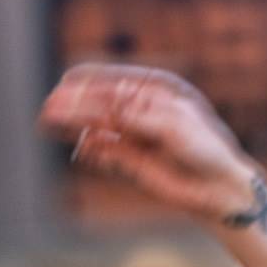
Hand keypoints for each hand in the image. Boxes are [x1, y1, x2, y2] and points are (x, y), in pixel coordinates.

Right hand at [37, 63, 260, 225]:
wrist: (218, 186)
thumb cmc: (205, 148)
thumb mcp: (172, 125)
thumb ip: (136, 116)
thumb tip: (103, 105)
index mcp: (157, 90)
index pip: (114, 80)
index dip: (89, 82)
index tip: (66, 83)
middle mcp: (141, 109)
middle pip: (100, 102)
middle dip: (75, 103)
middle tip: (50, 106)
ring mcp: (133, 134)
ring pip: (95, 125)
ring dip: (74, 123)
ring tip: (49, 121)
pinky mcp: (128, 159)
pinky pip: (101, 150)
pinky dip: (89, 147)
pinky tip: (81, 146)